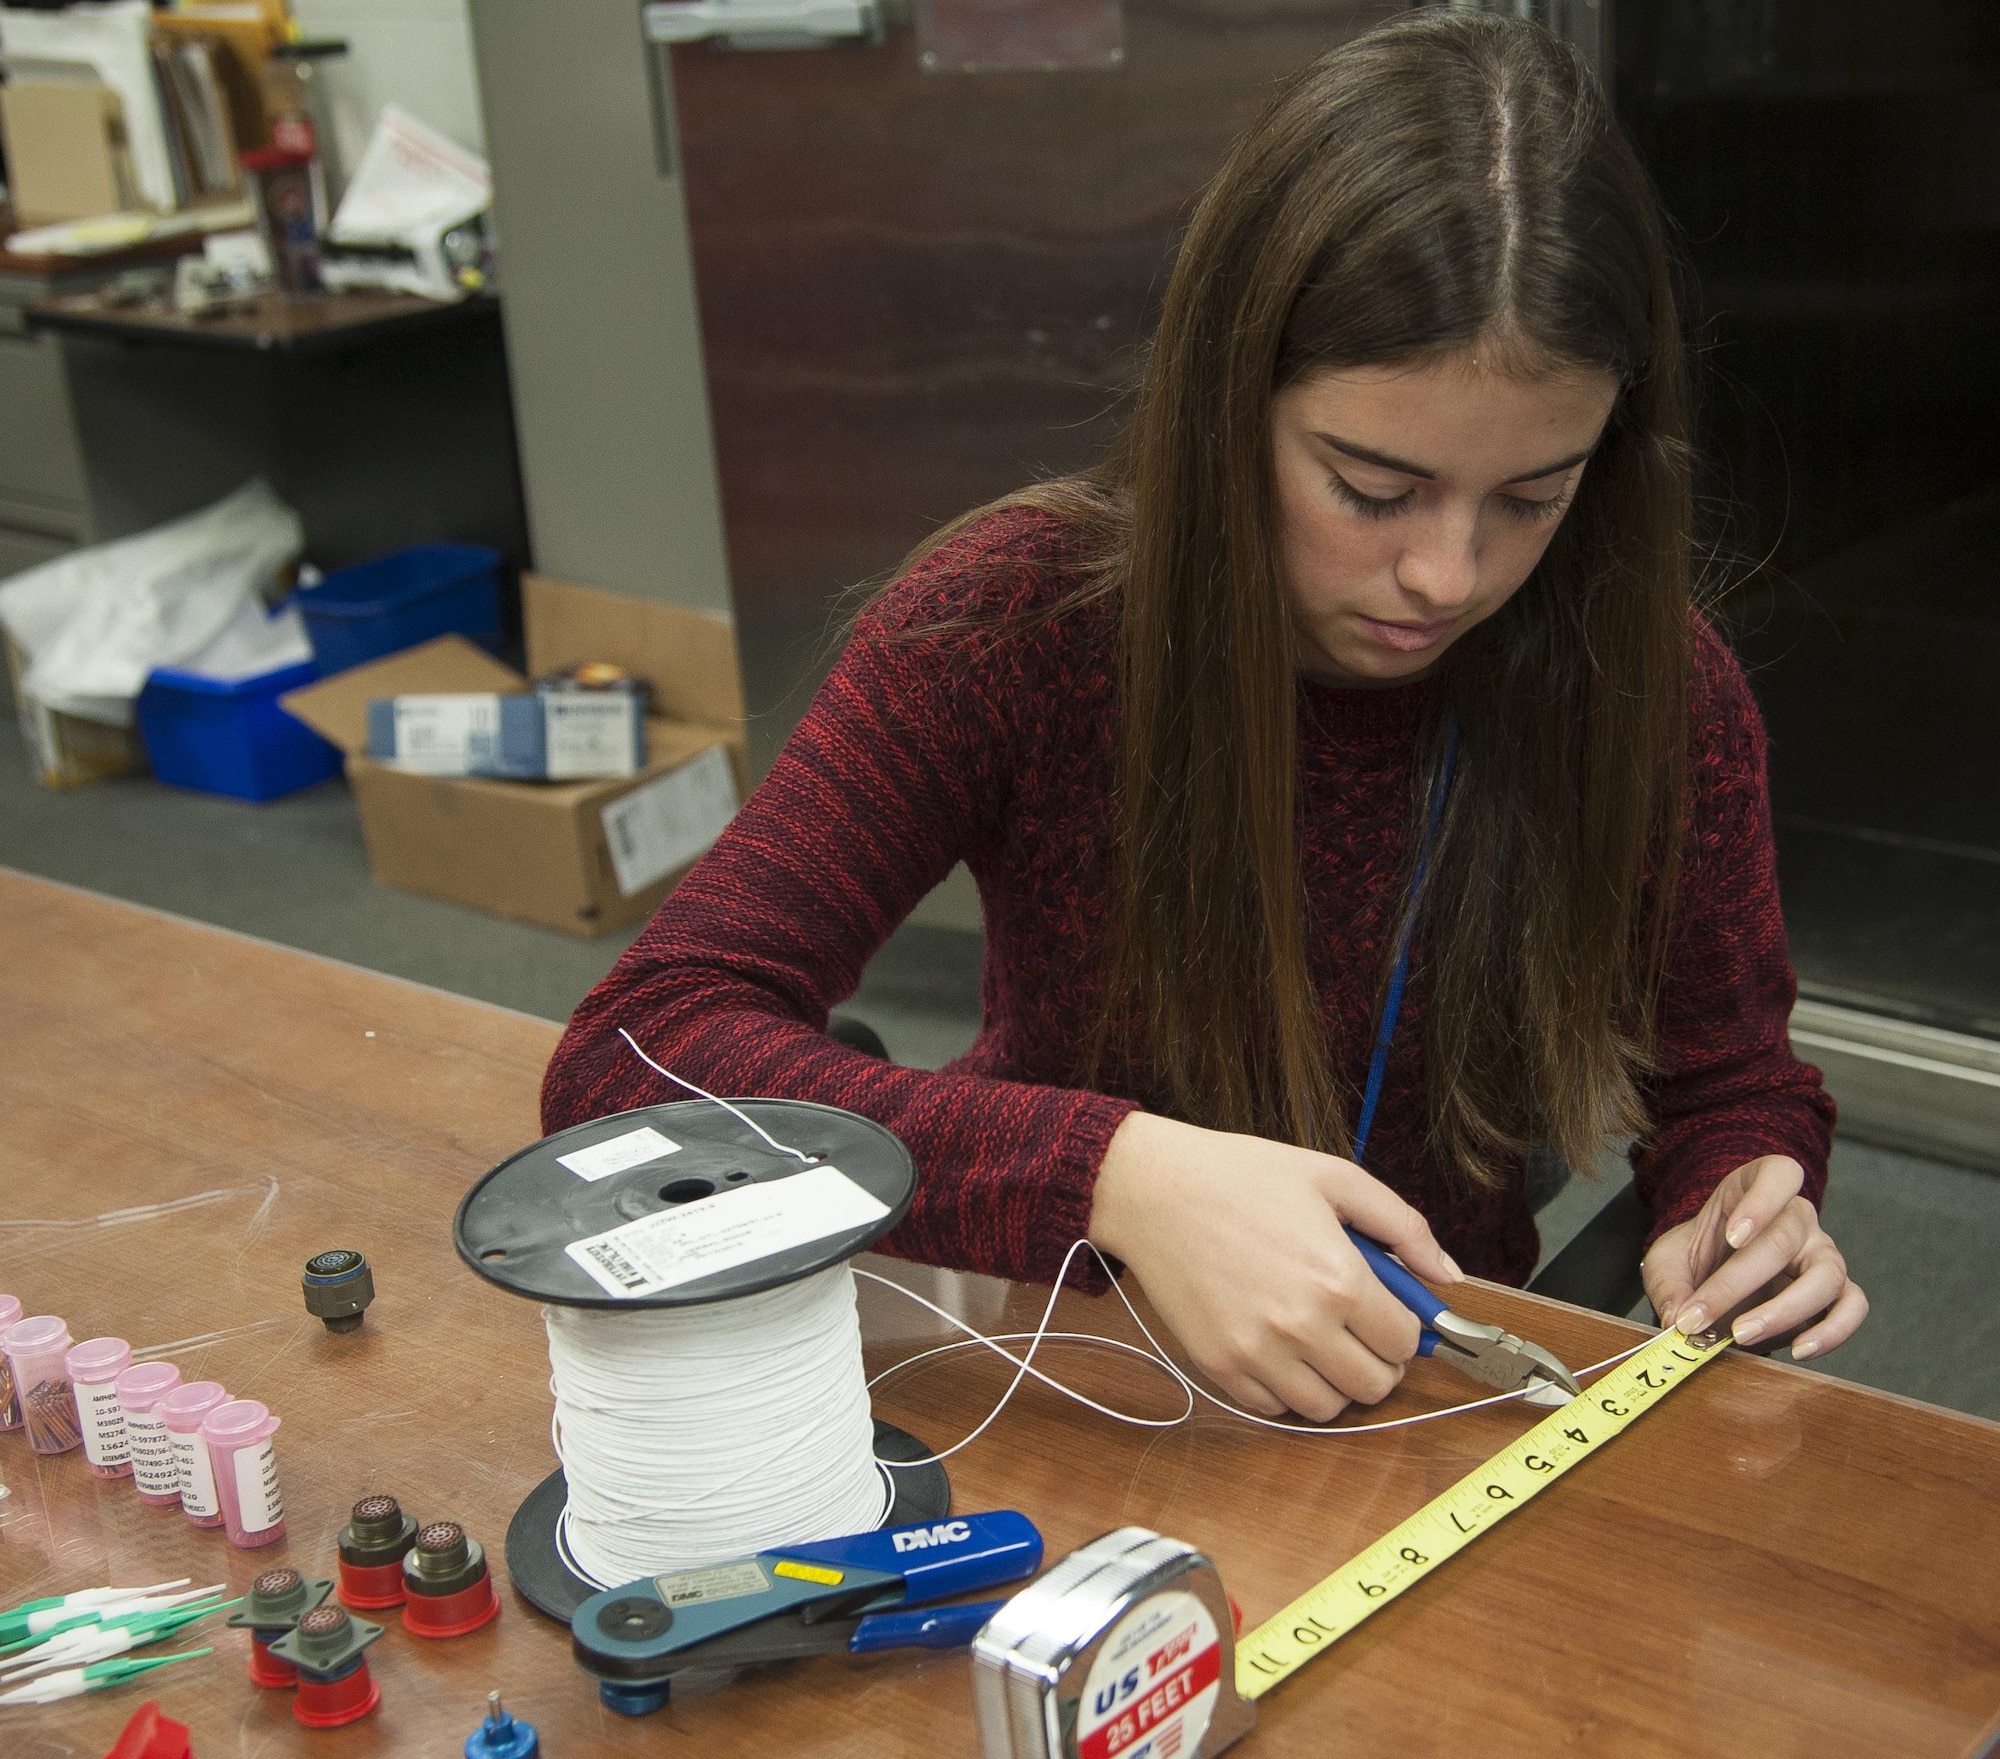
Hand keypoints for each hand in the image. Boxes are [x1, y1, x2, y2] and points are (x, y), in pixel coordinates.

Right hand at [1087, 1110, 1461, 1419]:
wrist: (1153, 1188)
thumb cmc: (1242, 1176)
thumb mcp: (1333, 1179)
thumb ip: (1403, 1227)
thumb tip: (1448, 1277)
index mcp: (1340, 1279)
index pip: (1404, 1342)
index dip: (1404, 1328)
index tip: (1387, 1313)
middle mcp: (1302, 1326)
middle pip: (1374, 1386)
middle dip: (1377, 1360)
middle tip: (1357, 1330)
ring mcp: (1257, 1353)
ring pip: (1326, 1408)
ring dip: (1333, 1382)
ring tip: (1318, 1342)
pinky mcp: (1219, 1366)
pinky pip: (1273, 1409)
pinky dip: (1284, 1389)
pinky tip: (1277, 1348)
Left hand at [1641, 1155, 1866, 1358]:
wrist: (1715, 1284)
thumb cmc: (1697, 1261)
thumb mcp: (1667, 1262)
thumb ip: (1668, 1285)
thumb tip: (1677, 1317)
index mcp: (1755, 1191)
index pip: (1778, 1174)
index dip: (1761, 1201)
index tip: (1732, 1236)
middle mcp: (1797, 1218)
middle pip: (1784, 1240)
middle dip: (1737, 1283)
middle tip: (1700, 1317)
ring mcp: (1822, 1254)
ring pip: (1826, 1275)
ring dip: (1783, 1311)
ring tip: (1742, 1336)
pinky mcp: (1838, 1292)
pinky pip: (1853, 1308)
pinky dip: (1832, 1331)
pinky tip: (1799, 1349)